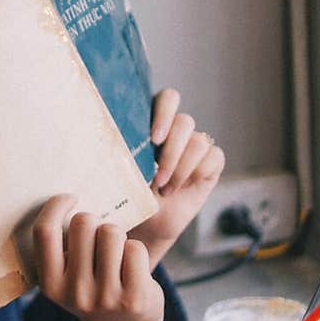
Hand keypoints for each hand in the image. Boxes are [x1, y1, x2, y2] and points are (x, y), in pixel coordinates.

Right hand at [32, 195, 164, 320]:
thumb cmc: (93, 293)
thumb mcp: (67, 278)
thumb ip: (65, 247)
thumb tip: (69, 199)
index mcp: (50, 284)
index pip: (44, 232)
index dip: (56, 205)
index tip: (70, 198)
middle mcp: (75, 292)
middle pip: (84, 223)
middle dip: (96, 223)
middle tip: (100, 240)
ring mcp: (105, 297)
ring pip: (112, 232)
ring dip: (118, 237)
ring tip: (117, 257)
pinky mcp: (134, 298)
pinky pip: (136, 249)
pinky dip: (137, 252)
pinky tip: (133, 270)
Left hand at [129, 87, 224, 268]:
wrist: (146, 221)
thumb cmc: (128, 191)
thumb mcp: (120, 169)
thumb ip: (121, 150)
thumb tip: (106, 138)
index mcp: (154, 121)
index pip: (168, 99)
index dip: (165, 114)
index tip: (154, 139)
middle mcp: (177, 130)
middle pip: (184, 121)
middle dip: (171, 150)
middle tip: (157, 175)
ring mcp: (196, 145)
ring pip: (199, 141)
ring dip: (180, 168)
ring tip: (162, 189)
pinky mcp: (211, 162)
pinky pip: (213, 157)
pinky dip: (196, 173)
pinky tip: (177, 188)